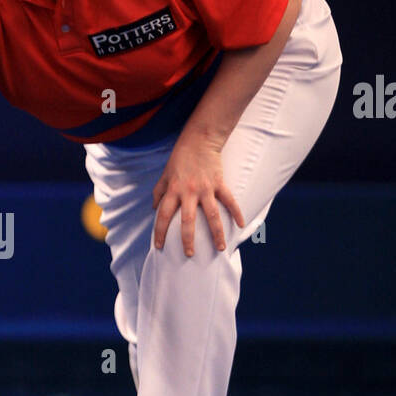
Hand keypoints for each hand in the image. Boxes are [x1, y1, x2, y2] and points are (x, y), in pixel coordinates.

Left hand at [151, 134, 243, 255]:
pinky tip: (241, 225)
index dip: (160, 232)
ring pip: (212, 215)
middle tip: (189, 254)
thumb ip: (158, 192)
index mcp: (173, 191)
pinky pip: (229, 200)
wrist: (199, 141)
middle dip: (188, 239)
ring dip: (217, 233)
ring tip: (220, 248)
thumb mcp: (164, 175)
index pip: (163, 216)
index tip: (159, 246)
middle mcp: (188, 192)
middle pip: (187, 221)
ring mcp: (205, 189)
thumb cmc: (179, 159)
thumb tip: (153, 208)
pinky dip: (236, 212)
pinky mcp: (219, 183)